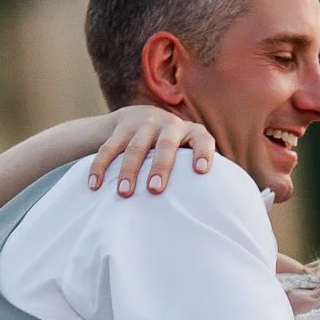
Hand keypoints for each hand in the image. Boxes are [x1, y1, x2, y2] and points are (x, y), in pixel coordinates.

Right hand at [89, 106, 217, 197]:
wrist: (138, 116)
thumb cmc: (173, 147)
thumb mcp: (187, 150)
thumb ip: (200, 169)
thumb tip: (225, 202)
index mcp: (190, 131)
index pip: (202, 139)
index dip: (203, 153)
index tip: (202, 171)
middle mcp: (168, 123)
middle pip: (165, 145)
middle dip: (160, 167)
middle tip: (155, 190)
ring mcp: (143, 123)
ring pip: (135, 147)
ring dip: (129, 171)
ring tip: (124, 194)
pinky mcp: (120, 126)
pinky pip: (109, 147)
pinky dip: (101, 166)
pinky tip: (94, 186)